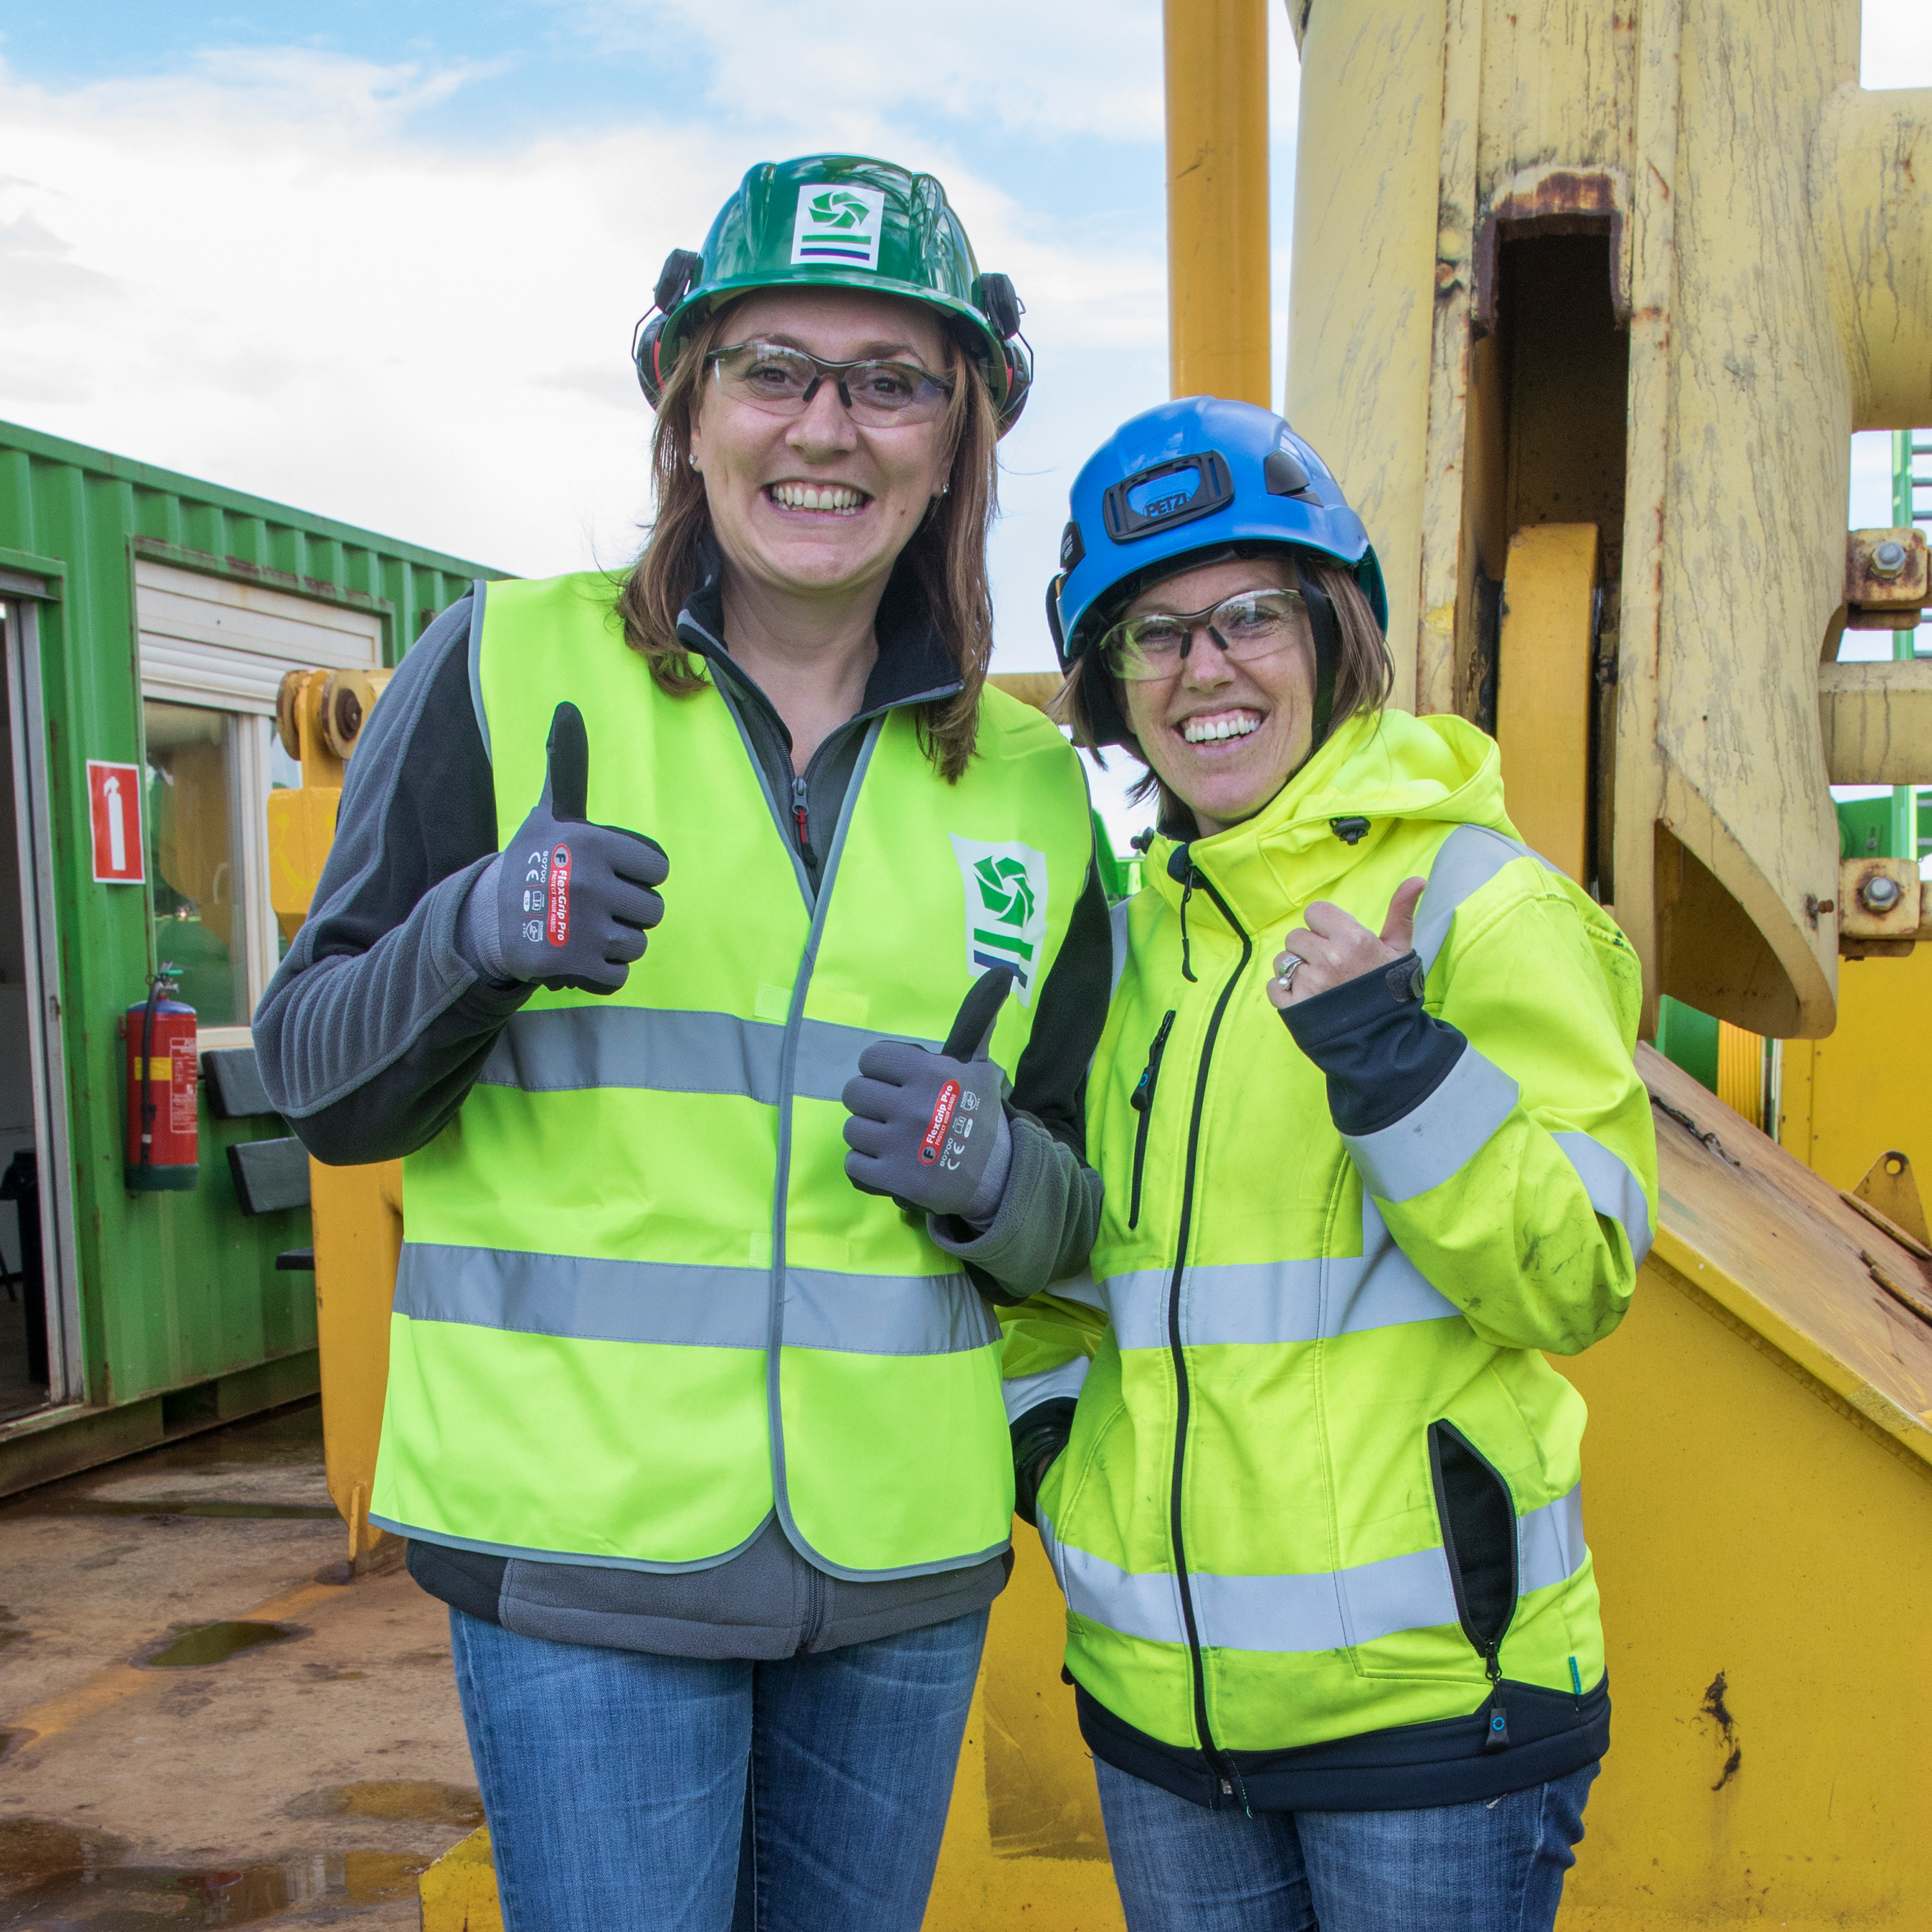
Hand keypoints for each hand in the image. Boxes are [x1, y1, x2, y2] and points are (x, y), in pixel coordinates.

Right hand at [489, 702, 668, 994]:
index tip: (608, 875)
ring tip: (581, 930)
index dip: (637, 876)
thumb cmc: (529, 863)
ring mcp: (583, 926)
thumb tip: (566, 709)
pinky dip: (601, 973)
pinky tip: (576, 956)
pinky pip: (619, 976)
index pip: (657, 870)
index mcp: (592, 844)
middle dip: (627, 913)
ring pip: (637, 944)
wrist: (483, 922)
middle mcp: (589, 883)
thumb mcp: (549, 814)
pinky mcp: (574, 965)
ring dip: (613, 943)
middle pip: (652, 910)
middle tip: (590, 907)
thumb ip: (567, 768)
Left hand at [842, 969, 1014, 1218]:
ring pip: (851, 1128)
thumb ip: (976, 1029)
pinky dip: (866, 1165)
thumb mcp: (980, 1071)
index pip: (872, 1059)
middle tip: (890, 1112)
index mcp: (930, 1074)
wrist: (999, 1177)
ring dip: (867, 1134)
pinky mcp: (894, 1179)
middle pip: (854, 1092)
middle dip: (869, 1102)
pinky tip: (887, 1162)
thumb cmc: (981, 1119)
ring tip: (891, 1139)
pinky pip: (853, 1163)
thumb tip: (1001, 974)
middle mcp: (913, 1106)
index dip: (878, 1071)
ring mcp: (901, 1144)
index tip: (893, 1082)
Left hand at [1268, 877, 1426, 1009]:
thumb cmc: (1391, 991)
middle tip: (1329, 965)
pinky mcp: (1293, 1007)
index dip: (1323, 925)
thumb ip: (1401, 912)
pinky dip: (1284, 991)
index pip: (1315, 912)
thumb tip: (1418, 879)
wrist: (1384, 1039)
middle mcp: (1328, 959)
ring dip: (1295, 969)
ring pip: (1283, 960)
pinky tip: (1305, 998)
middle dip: (1309, 948)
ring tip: (1319, 983)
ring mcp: (1308, 984)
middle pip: (1296, 936)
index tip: (1335, 940)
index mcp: (1352, 939)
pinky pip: (1273, 986)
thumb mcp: (1399, 949)